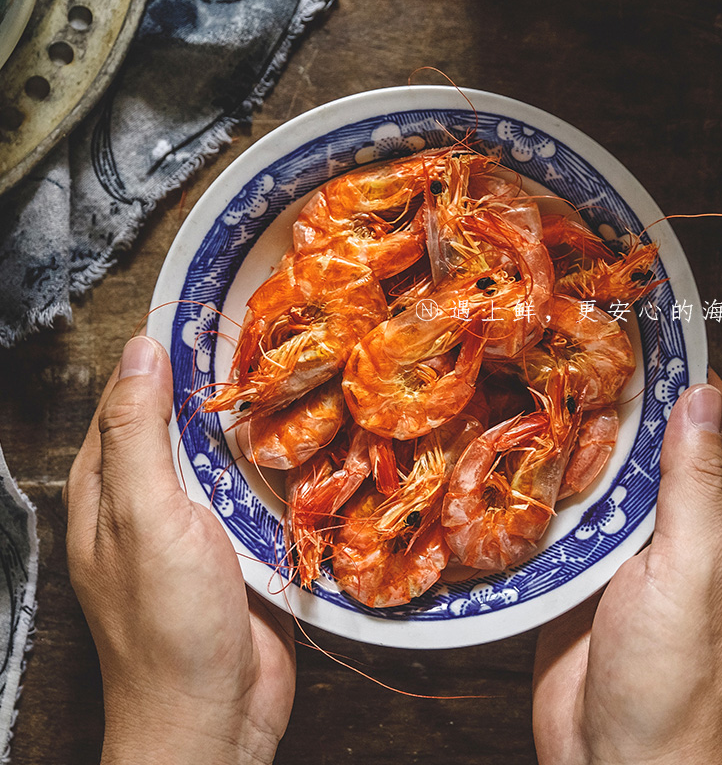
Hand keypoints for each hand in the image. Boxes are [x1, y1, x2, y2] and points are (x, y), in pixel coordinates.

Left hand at [65, 336, 295, 764]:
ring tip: (302, 372)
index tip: (216, 308)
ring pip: (228, 449)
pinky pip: (259, 485)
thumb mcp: (144, 516)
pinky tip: (311, 437)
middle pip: (187, 417)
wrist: (217, 713)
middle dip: (222, 382)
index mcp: (109, 483)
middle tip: (274, 337)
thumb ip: (139, 433)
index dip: (167, 349)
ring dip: (257, 420)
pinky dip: (280, 461)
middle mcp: (151, 494)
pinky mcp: (241, 539)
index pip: (131, 392)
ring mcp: (199, 517)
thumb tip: (141, 350)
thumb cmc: (168, 622)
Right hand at [532, 371, 721, 764]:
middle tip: (582, 348)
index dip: (690, 379)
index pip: (714, 431)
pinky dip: (553, 478)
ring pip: (606, 473)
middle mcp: (677, 529)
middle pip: (654, 446)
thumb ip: (696, 489)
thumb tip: (701, 401)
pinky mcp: (582, 565)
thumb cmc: (669, 677)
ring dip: (584, 436)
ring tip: (548, 384)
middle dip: (626, 400)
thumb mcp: (693, 574)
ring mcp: (627, 547)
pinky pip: (569, 509)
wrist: (611, 757)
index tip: (654, 331)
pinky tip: (527, 451)